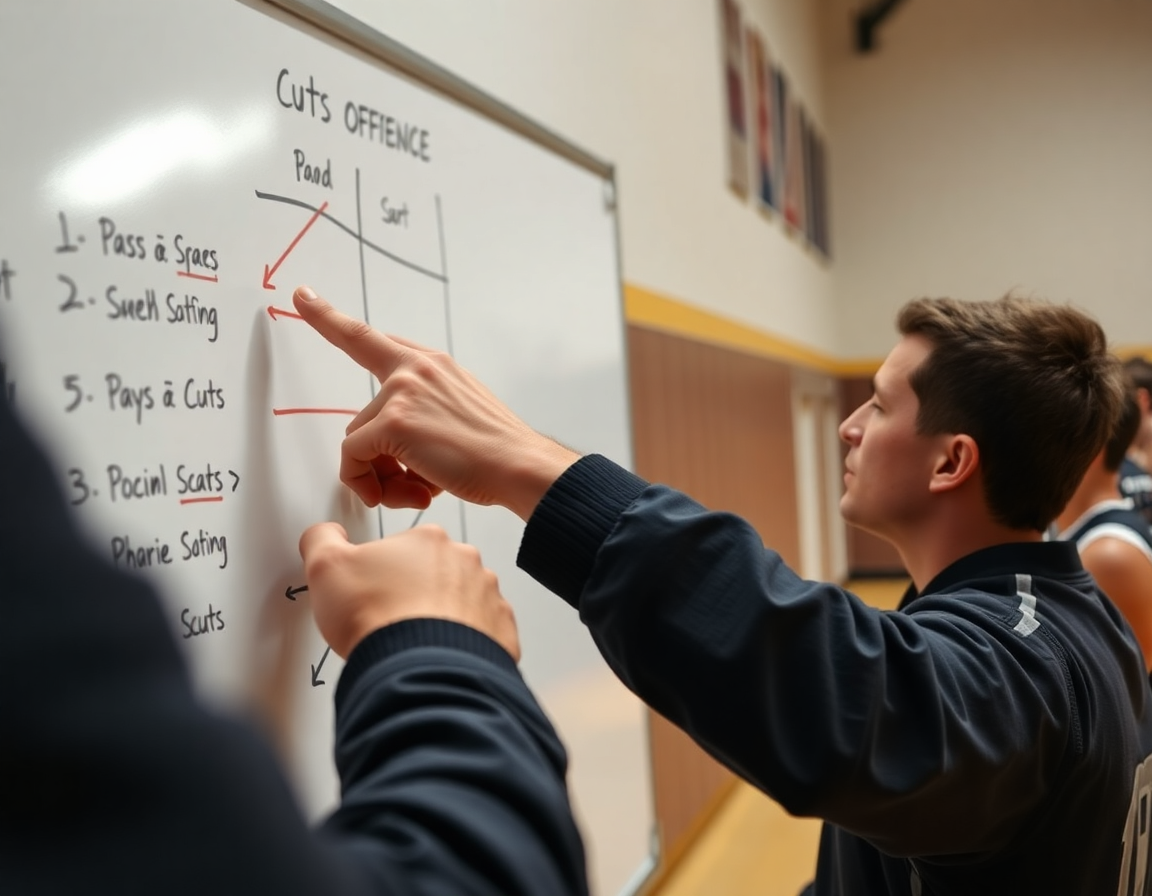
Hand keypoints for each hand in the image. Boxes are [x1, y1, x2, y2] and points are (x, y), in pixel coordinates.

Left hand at [292, 285, 578, 520]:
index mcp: (432, 364)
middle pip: (361, 418)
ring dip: (380, 475)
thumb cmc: (497, 450)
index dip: (331, 319)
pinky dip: (368, 483)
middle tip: (409, 485)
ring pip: (357, 441)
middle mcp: (414, 369)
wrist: (521, 466)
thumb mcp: (462, 411)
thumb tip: (393, 448)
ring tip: (419, 491)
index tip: (303, 297)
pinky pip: (353, 459)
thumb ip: (425, 411)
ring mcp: (401, 392)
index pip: (370, 338)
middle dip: (378, 458)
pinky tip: (408, 493)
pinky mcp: (392, 422)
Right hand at [298, 522, 520, 660]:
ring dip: (442, 617)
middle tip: (390, 618)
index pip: (403, 548)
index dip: (382, 572)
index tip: (372, 592)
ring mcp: (487, 597)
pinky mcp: (501, 633)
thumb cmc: (379, 618)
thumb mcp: (326, 567)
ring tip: (415, 641)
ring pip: (462, 602)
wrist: (418, 669)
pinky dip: (465, 644)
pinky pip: (484, 634)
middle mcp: (465, 563)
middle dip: (415, 593)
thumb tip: (325, 534)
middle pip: (436, 573)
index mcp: (428, 540)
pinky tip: (440, 655)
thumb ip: (322, 540)